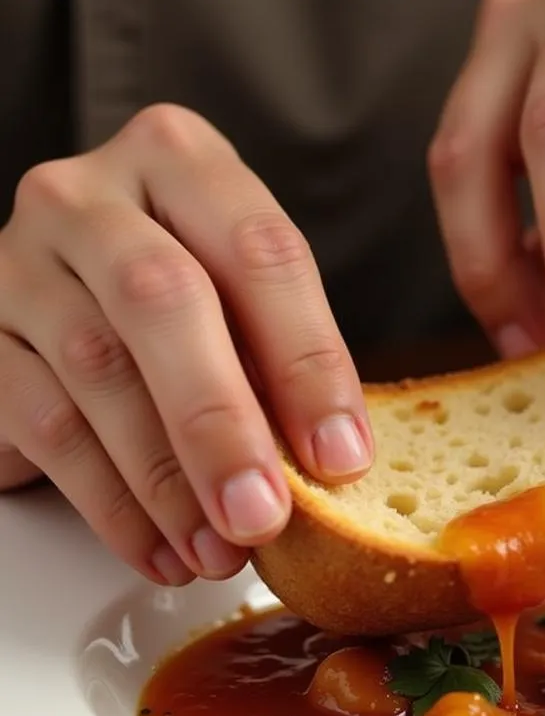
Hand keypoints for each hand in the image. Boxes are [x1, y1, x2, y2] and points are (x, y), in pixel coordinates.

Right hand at [0, 104, 372, 585]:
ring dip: (168, 482)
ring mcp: (21, 259)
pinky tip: (161, 549)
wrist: (54, 306)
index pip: (262, 252)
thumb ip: (277, 362)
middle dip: (223, 425)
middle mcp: (93, 196)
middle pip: (164, 300)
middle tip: (263, 515)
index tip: (342, 458)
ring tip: (219, 550)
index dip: (309, 362)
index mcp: (182, 164)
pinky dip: (113, 505)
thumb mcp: (237, 306)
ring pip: (99, 370)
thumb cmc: (178, 308)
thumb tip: (331, 465)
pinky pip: (46, 426)